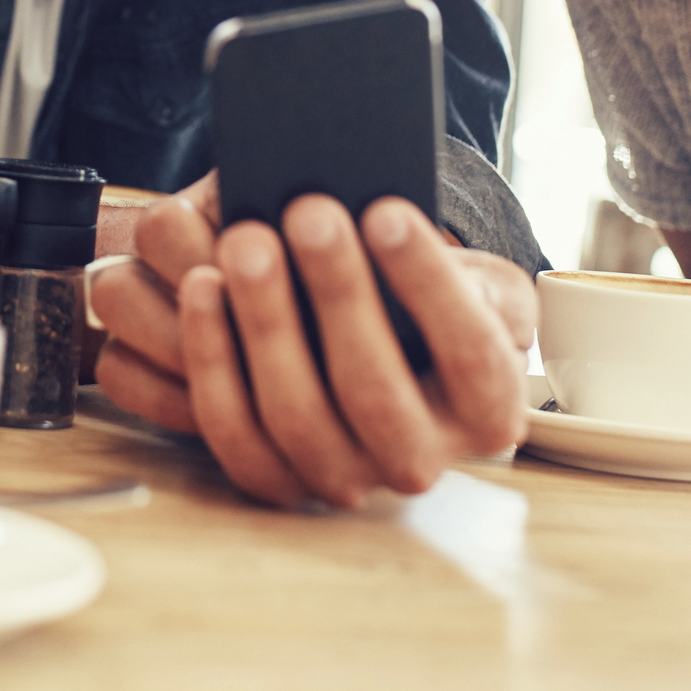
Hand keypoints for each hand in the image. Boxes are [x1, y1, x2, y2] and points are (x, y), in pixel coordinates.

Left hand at [93, 173, 534, 508]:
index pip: (468, 352)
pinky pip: (234, 431)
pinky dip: (212, 359)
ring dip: (266, 323)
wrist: (397, 359)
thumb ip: (465, 268)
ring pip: (296, 416)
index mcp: (488, 411)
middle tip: (309, 211)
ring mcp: (345, 478)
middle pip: (374, 390)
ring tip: (246, 241)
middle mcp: (420, 460)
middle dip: (337, 293)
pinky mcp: (277, 478)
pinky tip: (201, 288)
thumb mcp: (479, 286)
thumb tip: (399, 219)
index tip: (386, 211)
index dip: (426, 281)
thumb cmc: (434, 308)